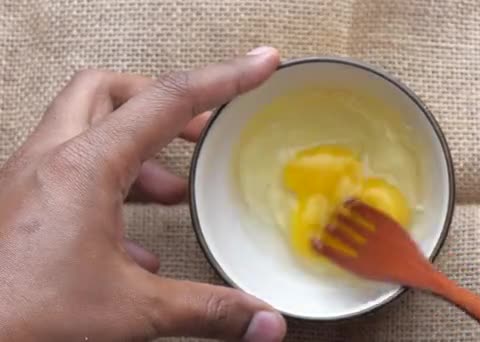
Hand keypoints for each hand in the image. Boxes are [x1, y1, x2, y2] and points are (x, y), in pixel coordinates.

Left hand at [0, 46, 285, 340]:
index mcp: (81, 169)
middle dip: (160, 101)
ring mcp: (27, 185)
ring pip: (84, 132)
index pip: (167, 102)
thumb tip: (267, 323)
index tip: (258, 65)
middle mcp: (48, 164)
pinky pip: (68, 178)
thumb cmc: (23, 322)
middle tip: (200, 127)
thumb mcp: (131, 313)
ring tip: (174, 188)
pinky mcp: (19, 212)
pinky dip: (110, 191)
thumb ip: (208, 311)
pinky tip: (131, 241)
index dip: (223, 79)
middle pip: (108, 92)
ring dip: (137, 151)